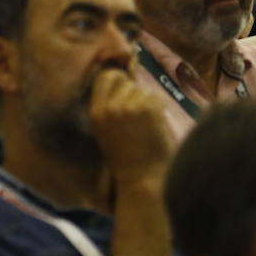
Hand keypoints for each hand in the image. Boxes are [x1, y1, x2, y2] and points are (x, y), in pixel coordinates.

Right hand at [89, 68, 171, 188]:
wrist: (144, 181)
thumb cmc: (129, 158)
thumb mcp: (107, 131)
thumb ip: (110, 106)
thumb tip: (126, 74)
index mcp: (96, 113)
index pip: (105, 77)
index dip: (117, 80)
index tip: (126, 92)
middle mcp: (108, 108)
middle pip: (124, 79)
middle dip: (133, 91)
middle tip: (140, 114)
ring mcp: (127, 107)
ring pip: (141, 89)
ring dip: (148, 103)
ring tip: (147, 127)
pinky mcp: (147, 108)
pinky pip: (156, 97)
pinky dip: (159, 110)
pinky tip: (156, 128)